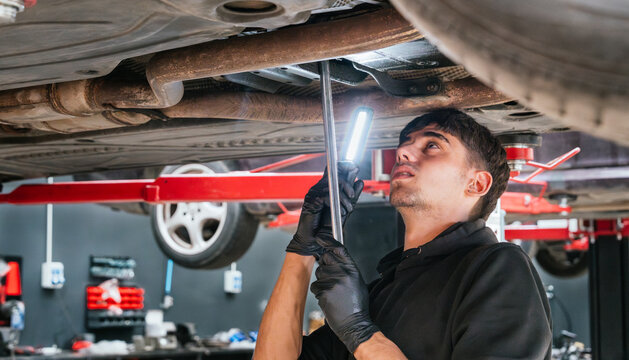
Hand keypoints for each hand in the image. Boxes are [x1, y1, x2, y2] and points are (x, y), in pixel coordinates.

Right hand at [286, 163, 362, 257]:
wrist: (316, 240)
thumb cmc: (327, 226)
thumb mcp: (345, 208)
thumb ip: (352, 196)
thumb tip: (360, 181)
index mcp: (326, 188)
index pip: (334, 170)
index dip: (344, 165)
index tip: (355, 167)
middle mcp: (318, 188)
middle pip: (333, 175)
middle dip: (346, 182)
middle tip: (352, 194)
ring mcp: (314, 193)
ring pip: (331, 187)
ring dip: (343, 198)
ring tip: (347, 209)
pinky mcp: (311, 201)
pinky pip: (326, 196)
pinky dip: (336, 204)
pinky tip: (340, 211)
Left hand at [310, 234, 378, 352]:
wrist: (354, 323)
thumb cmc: (357, 304)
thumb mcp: (358, 282)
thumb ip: (347, 268)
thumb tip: (335, 257)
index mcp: (353, 270)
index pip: (338, 249)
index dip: (328, 241)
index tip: (320, 237)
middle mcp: (343, 273)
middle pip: (325, 258)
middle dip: (325, 265)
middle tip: (331, 278)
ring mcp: (332, 282)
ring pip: (319, 273)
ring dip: (322, 280)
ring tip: (333, 292)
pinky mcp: (323, 292)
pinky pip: (315, 286)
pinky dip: (319, 291)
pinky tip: (329, 298)